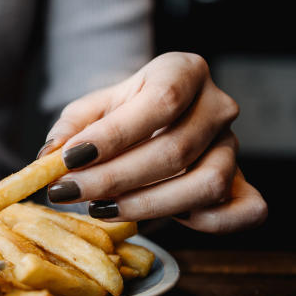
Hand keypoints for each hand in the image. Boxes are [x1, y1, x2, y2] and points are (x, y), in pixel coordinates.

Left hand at [40, 52, 266, 233]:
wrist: (156, 124)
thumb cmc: (122, 114)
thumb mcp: (91, 110)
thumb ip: (71, 127)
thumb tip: (50, 156)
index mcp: (184, 71)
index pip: (160, 102)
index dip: (114, 135)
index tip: (70, 158)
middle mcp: (217, 106)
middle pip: (175, 150)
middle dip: (114, 178)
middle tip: (69, 192)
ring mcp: (234, 147)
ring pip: (206, 184)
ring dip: (147, 205)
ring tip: (99, 208)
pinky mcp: (244, 183)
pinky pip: (242, 212)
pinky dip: (203, 224)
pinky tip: (155, 218)